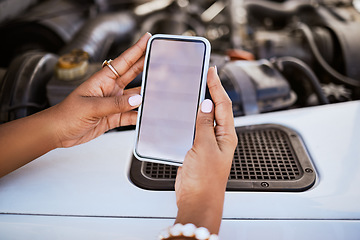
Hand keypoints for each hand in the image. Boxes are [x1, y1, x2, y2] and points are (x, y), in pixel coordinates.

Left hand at [49, 32, 150, 147]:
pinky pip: (130, 115)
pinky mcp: (114, 117)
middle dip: (146, 66)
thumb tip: (136, 100)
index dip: (136, 50)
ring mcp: (112, 103)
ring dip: (145, 94)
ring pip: (134, 96)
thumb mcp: (90, 107)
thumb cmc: (66, 114)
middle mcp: (110, 89)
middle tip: (161, 60)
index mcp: (102, 80)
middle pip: (132, 75)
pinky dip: (139, 116)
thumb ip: (114, 104)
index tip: (147, 39)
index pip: (123, 61)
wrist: (58, 132)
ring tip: (159, 91)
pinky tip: (147, 115)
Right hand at [175, 67, 237, 233]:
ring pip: (204, 118)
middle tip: (203, 75)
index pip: (224, 104)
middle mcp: (219, 137)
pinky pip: (194, 129)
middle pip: (216, 108)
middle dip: (210, 91)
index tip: (211, 71)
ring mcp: (207, 143)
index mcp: (227, 136)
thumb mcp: (205, 148)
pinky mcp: (196, 149)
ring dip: (199, 104)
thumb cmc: (205, 181)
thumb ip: (204, 125)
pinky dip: (189, 118)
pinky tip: (183, 112)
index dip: (217, 86)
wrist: (197, 201)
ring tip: (193, 89)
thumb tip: (206, 104)